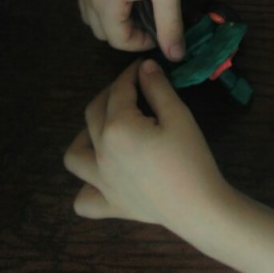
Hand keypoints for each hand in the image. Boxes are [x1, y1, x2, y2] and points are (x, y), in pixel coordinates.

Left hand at [64, 60, 229, 242]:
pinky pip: (83, 200)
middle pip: (94, 112)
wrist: (198, 206)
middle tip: (132, 89)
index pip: (119, 90)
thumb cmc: (191, 158)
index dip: (130, 73)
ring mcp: (100, 181)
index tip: (142, 66)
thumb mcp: (179, 116)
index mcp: (117, 127)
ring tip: (105, 130)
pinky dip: (87, 188)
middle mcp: (101, 152)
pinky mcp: (109, 205)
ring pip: (75, 155)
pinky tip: (103, 180)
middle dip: (110, 93)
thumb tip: (145, 67)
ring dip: (84, 137)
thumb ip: (158, 88)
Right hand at [77, 0, 186, 59]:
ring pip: (94, 16)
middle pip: (102, 32)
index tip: (164, 31)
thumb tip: (175, 57)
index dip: (143, 43)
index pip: (118, 41)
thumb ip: (169, 26)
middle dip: (128, 33)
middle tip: (155, 20)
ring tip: (145, 6)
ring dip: (117, 20)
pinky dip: (109, 4)